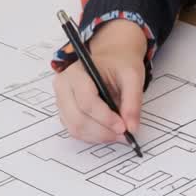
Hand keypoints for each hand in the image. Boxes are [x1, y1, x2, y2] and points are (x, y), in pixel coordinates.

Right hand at [53, 19, 148, 142]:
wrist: (111, 58)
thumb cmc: (119, 64)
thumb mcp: (133, 76)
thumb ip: (133, 101)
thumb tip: (132, 128)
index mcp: (76, 72)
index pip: (86, 101)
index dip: (105, 118)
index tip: (123, 127)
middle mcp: (63, 86)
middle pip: (77, 118)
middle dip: (102, 131)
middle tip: (124, 135)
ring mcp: (61, 101)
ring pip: (75, 128)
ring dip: (98, 136)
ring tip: (118, 135)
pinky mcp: (65, 112)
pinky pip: (75, 130)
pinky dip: (93, 136)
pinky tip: (108, 132)